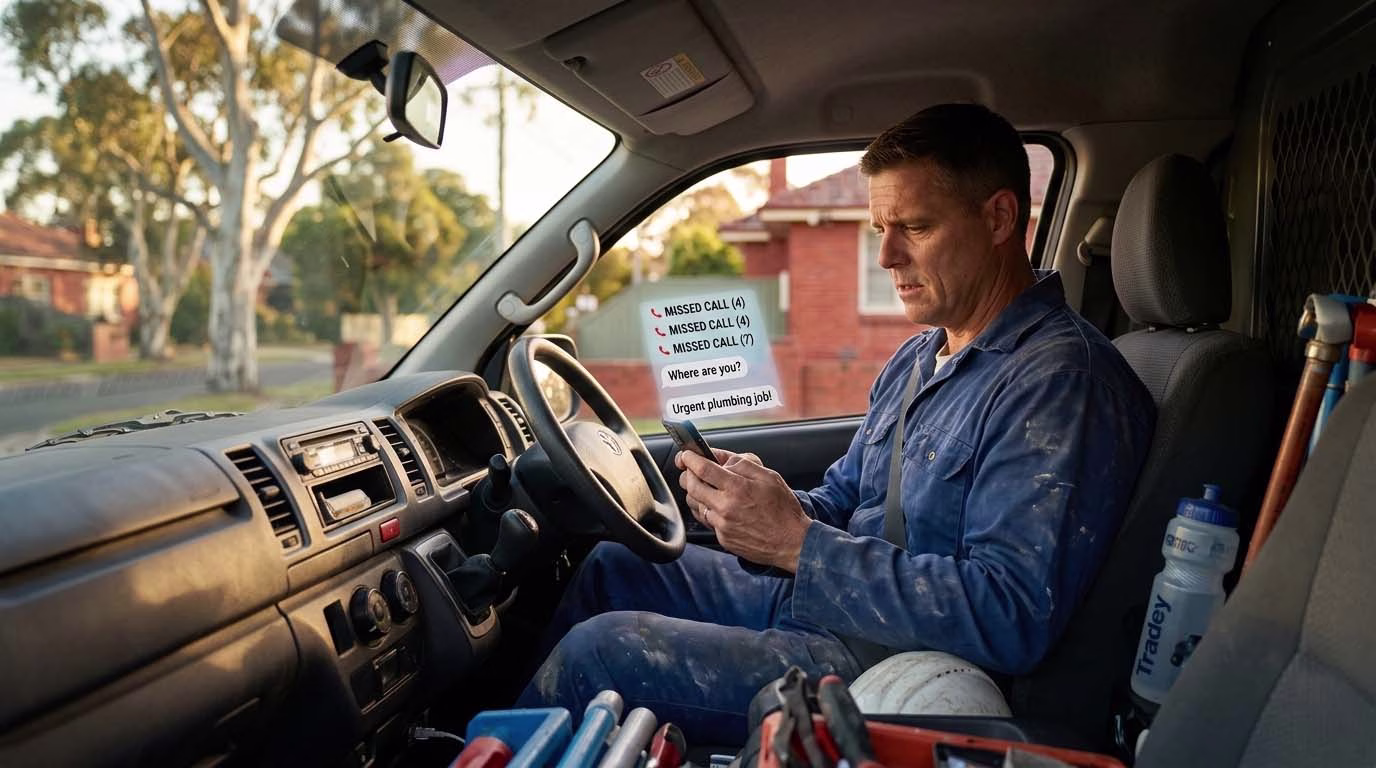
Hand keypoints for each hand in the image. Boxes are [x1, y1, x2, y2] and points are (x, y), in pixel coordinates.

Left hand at [674, 449, 811, 572]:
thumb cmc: (784, 509)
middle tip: (691, 469)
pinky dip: (707, 509)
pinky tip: (717, 505)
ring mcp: (722, 525)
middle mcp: (725, 507)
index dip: (690, 458)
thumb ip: (744, 464)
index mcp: (737, 488)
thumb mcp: (770, 477)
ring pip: (696, 505)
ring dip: (696, 493)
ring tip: (706, 487)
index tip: (686, 454)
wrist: (792, 543)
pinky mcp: (723, 538)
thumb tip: (724, 461)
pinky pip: (706, 520)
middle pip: (692, 486)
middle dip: (688, 474)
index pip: (703, 468)